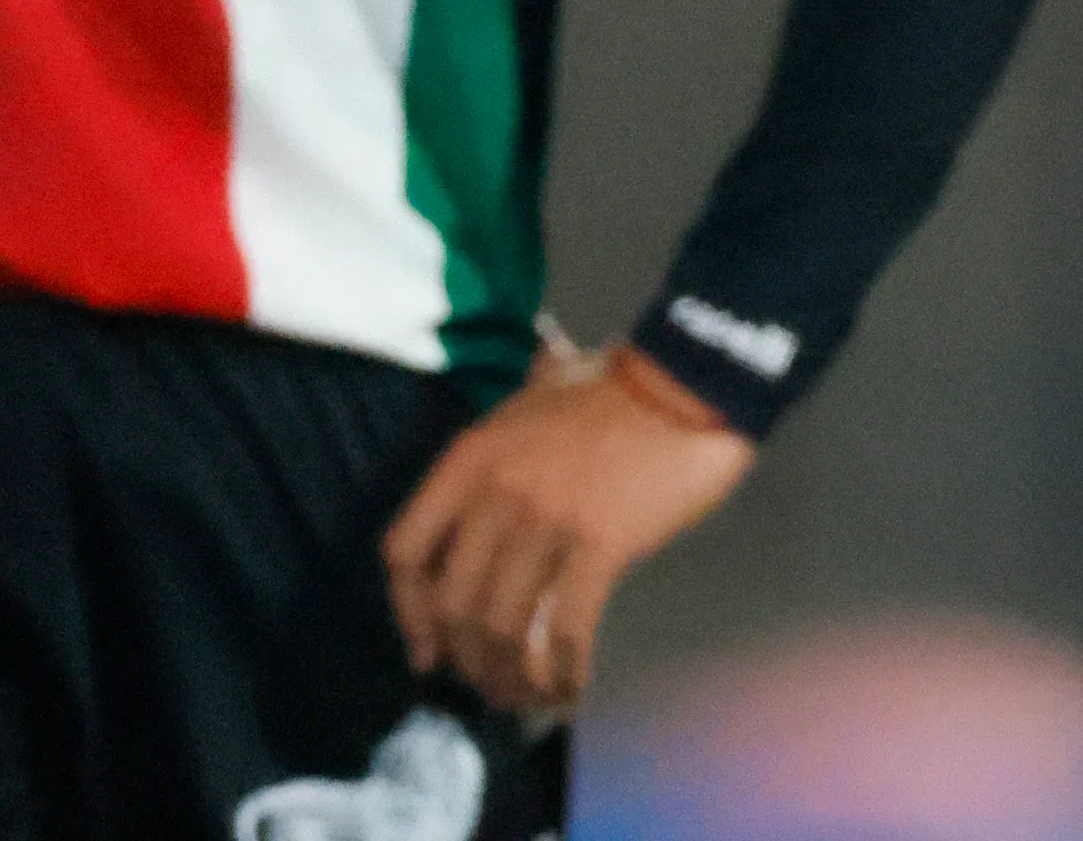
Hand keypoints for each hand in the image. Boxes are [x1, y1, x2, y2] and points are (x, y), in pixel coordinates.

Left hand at [381, 329, 752, 716]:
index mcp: (466, 459)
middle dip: (463, 658)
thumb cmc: (605, 392)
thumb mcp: (519, 408)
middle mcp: (493, 492)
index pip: (404, 550)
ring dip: (508, 674)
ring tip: (523, 698)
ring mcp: (545, 519)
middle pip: (452, 601)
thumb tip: (471, 495)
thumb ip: (490, 449)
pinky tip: (569, 688)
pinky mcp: (601, 544)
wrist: (679, 385)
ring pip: (502, 623)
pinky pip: (565, 628)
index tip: (425, 649)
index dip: (408, 611)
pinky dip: (562, 670)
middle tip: (484, 687)